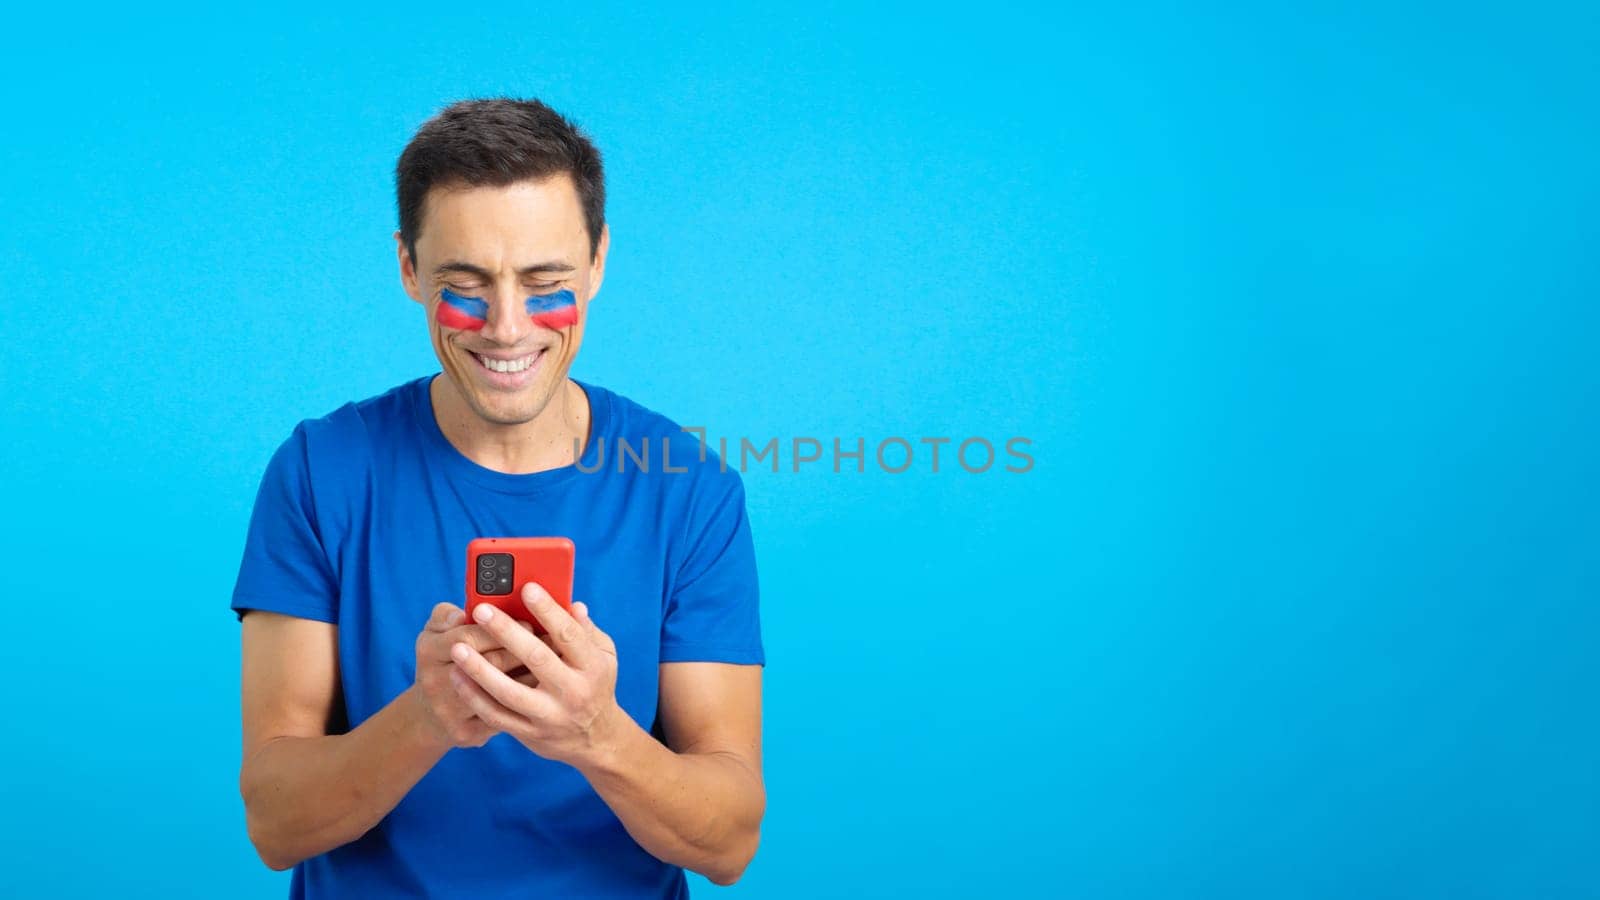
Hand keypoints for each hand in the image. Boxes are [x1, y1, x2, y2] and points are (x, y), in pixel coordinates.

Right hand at [412, 602, 539, 748]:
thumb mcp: (435, 631)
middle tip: (551, 641)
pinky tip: (544, 690)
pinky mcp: (465, 733)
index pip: (470, 636)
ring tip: (556, 663)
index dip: (503, 629)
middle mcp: (435, 682)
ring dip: (532, 676)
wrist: (431, 713)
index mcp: (429, 651)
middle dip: (524, 651)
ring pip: (501, 694)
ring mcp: (449, 712)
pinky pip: (503, 718)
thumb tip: (465, 613)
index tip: (530, 622)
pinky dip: (527, 703)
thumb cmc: (442, 659)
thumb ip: (448, 614)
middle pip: (491, 663)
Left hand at [448, 583, 624, 764]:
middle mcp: (572, 692)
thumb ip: (586, 631)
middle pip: (537, 658)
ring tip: (458, 648)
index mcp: (593, 667)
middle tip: (482, 611)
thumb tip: (573, 604)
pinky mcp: (530, 733)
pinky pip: (496, 716)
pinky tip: (458, 677)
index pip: (568, 634)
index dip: (548, 611)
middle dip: (507, 633)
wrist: (594, 739)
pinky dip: (475, 697)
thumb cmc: (595, 684)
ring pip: (509, 692)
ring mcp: (549, 715)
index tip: (527, 588)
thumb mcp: (604, 656)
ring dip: (480, 669)